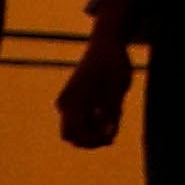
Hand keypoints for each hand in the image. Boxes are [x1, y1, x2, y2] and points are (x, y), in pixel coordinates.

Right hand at [55, 29, 132, 150]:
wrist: (105, 43)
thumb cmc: (113, 64)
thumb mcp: (119, 89)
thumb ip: (113, 114)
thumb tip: (109, 137)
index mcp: (73, 100)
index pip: (75, 134)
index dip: (92, 142)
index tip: (110, 140)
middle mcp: (66, 102)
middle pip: (71, 135)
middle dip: (90, 139)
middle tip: (111, 135)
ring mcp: (68, 100)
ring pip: (75, 127)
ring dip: (91, 130)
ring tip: (111, 118)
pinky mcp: (74, 98)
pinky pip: (79, 117)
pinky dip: (91, 121)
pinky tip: (107, 112)